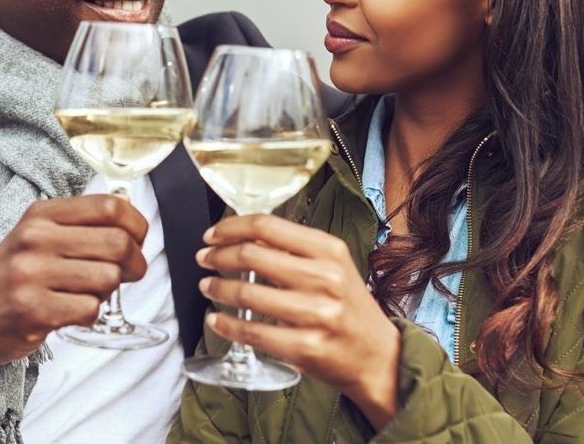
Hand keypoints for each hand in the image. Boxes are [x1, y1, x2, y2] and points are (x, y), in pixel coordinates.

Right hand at [0, 195, 148, 374]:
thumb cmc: (10, 280)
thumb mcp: (35, 237)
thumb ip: (78, 227)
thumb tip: (133, 228)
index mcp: (40, 214)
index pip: (110, 206)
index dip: (137, 226)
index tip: (138, 241)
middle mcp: (35, 238)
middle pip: (118, 243)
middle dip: (134, 264)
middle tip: (127, 275)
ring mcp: (31, 274)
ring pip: (108, 278)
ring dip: (107, 292)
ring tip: (86, 294)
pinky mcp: (33, 310)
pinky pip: (90, 309)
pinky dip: (88, 315)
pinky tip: (68, 311)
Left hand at [196, 215, 400, 429]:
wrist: (379, 357)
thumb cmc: (349, 308)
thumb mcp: (333, 267)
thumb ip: (295, 251)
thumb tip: (245, 238)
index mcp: (329, 251)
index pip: (268, 227)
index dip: (231, 228)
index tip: (212, 235)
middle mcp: (324, 278)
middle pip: (253, 255)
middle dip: (218, 256)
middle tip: (204, 258)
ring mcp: (316, 314)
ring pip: (248, 294)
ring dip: (218, 289)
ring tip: (208, 287)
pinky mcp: (305, 347)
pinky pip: (252, 333)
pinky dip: (226, 325)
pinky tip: (217, 319)